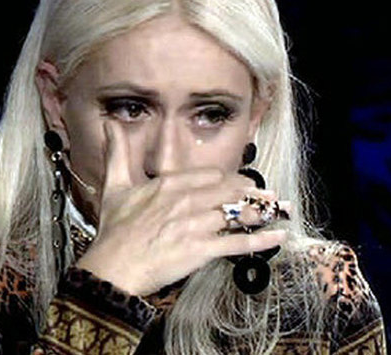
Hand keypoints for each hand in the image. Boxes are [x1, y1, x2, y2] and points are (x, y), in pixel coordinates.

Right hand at [74, 121, 287, 295]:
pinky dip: (260, 240)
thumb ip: (117, 153)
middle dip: (253, 193)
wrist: (112, 267)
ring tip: (280, 210)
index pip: (211, 176)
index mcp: (170, 184)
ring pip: (236, 214)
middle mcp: (187, 200)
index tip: (241, 184)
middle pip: (230, 192)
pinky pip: (237, 243)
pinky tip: (278, 236)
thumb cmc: (114, 230)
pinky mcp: (201, 249)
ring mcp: (196, 225)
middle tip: (270, 195)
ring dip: (261, 212)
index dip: (230, 180)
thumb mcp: (115, 186)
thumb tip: (110, 124)